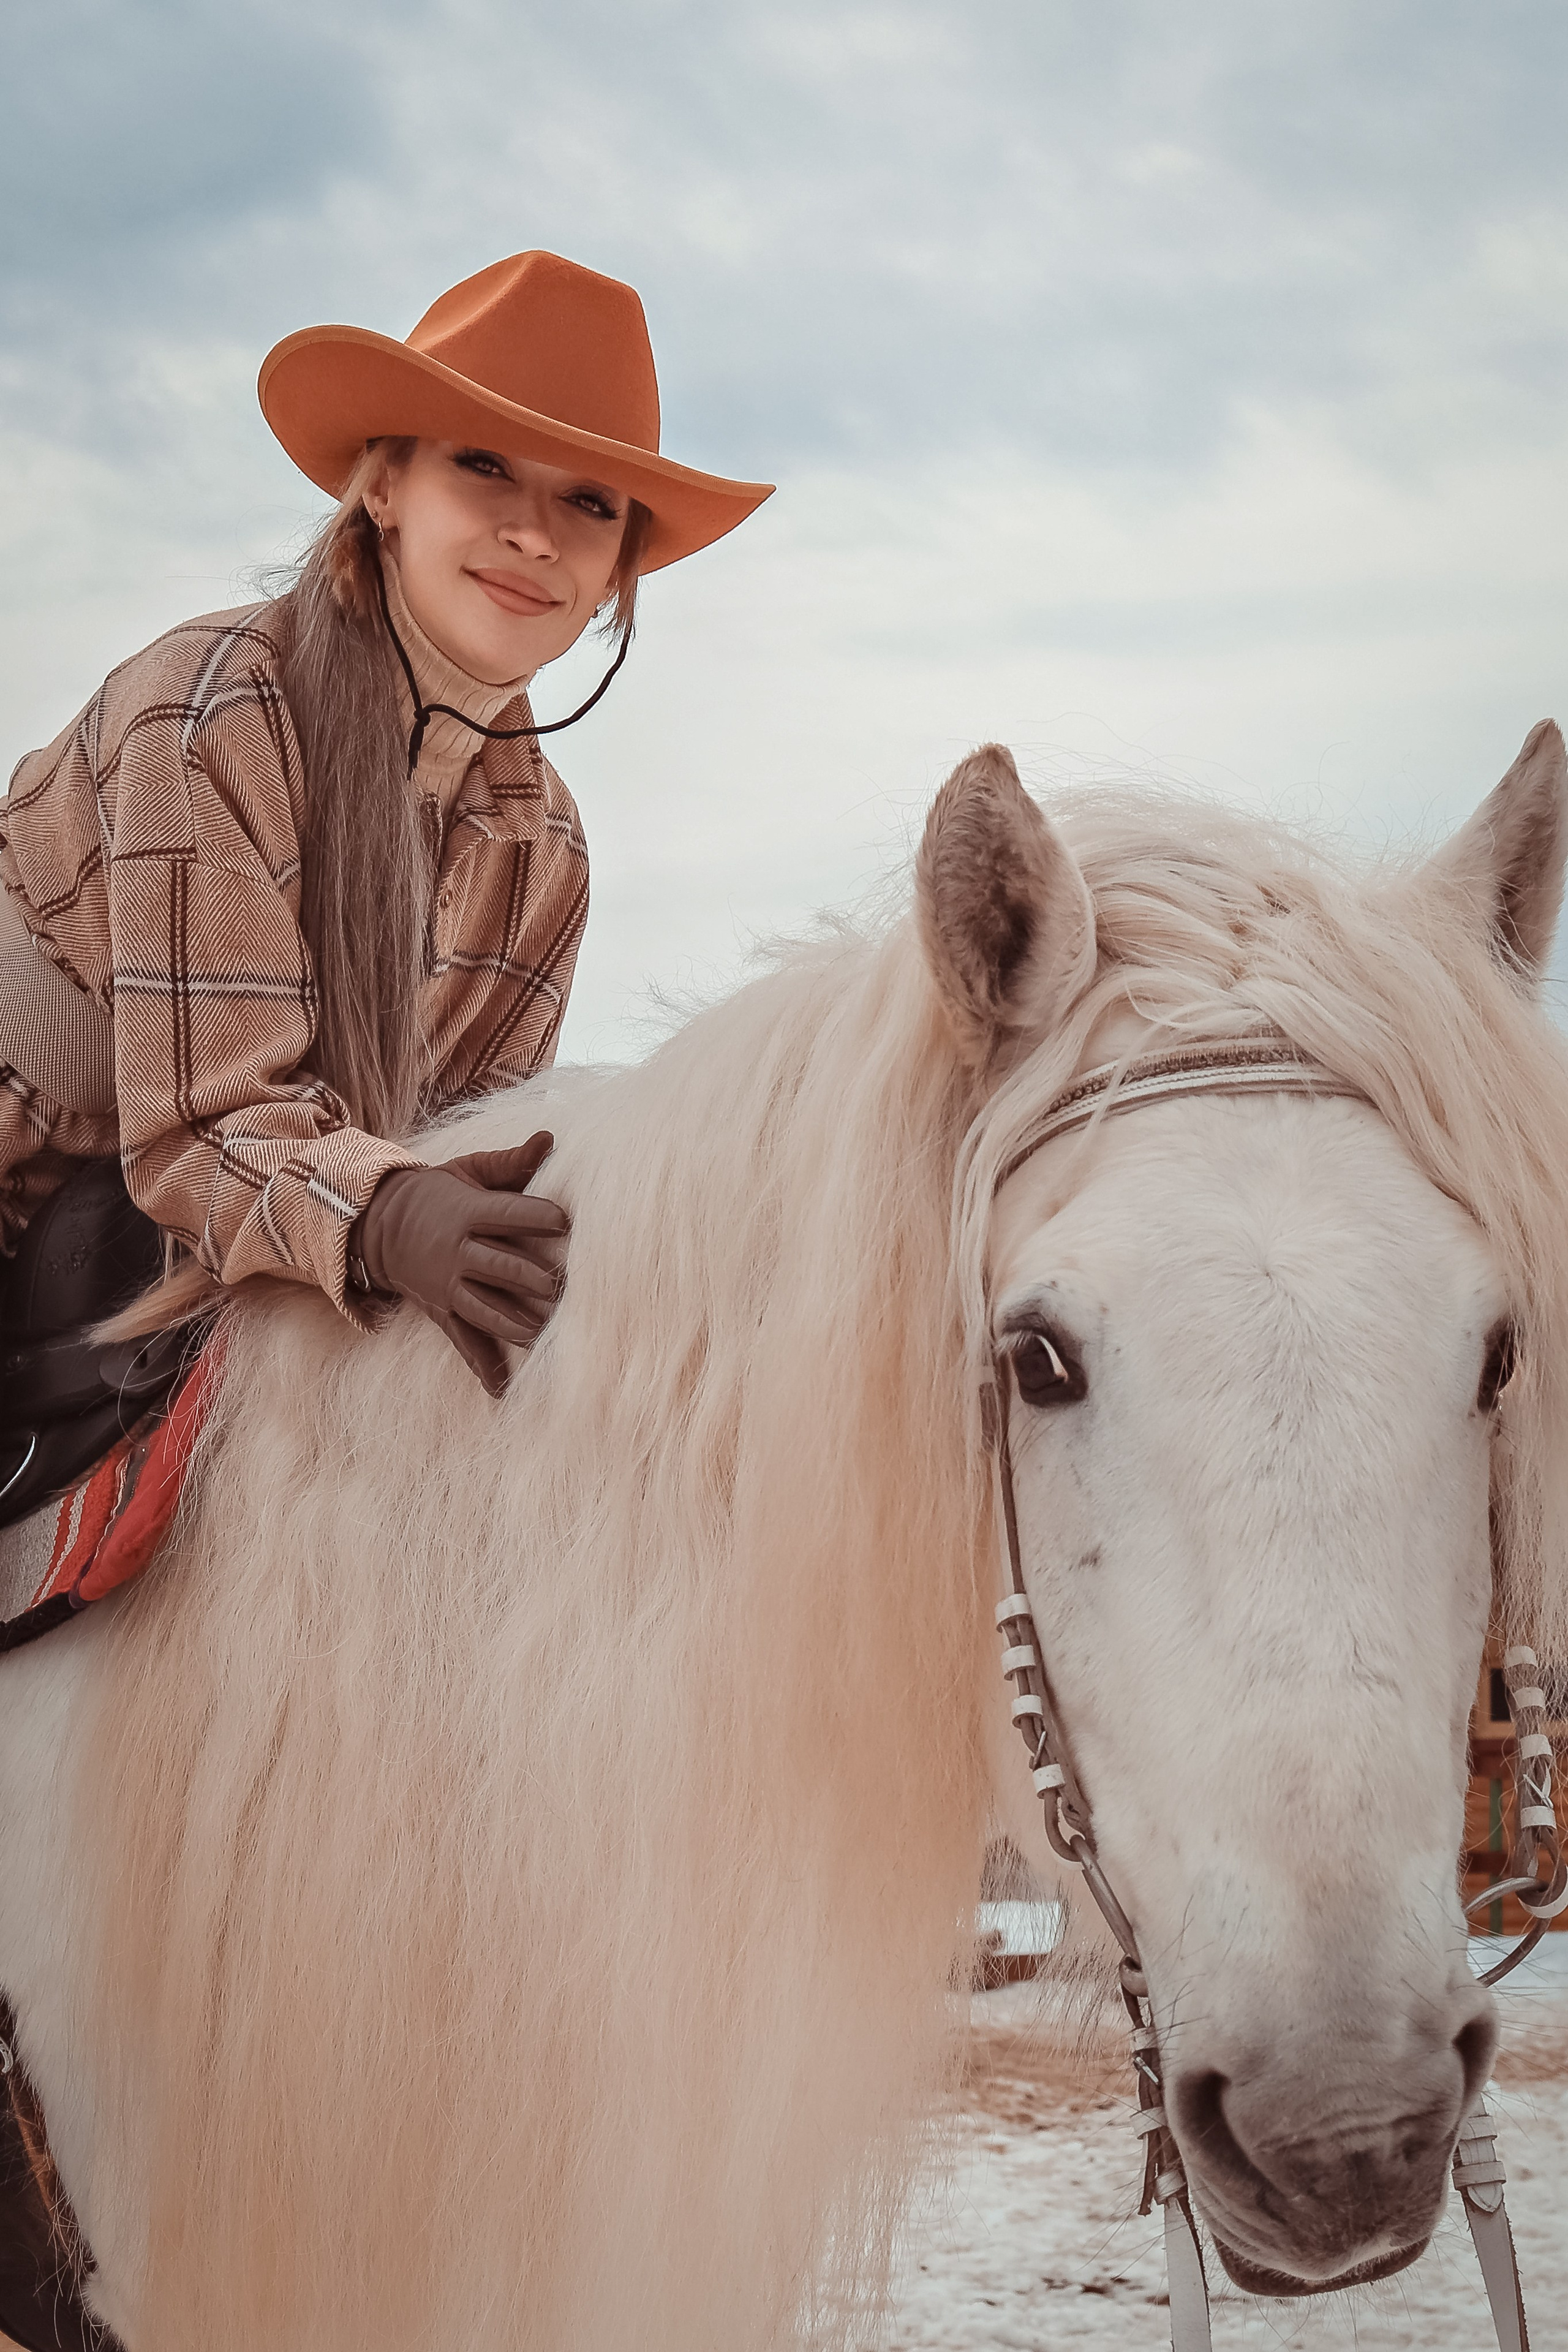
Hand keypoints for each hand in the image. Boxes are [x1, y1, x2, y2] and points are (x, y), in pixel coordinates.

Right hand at [351, 1131, 567, 1395]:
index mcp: (468, 1213)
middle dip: (534, 1278)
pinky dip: (482, 1366)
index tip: (566, 1222)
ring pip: (486, 1309)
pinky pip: (463, 1342)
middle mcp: (458, 1252)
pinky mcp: (442, 1311)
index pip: (508, 1215)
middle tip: (565, 1286)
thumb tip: (549, 1138)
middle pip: (501, 1266)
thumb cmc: (436, 1193)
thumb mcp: (467, 1171)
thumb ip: (511, 1163)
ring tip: (547, 1334)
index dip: (537, 1217)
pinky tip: (503, 1389)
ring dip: (517, 1323)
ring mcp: (448, 1286)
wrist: (376, 1224)